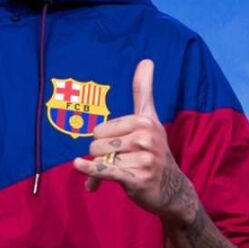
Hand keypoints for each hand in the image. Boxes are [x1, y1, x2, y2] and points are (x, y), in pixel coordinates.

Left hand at [72, 59, 198, 225]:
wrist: (170, 187)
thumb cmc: (153, 149)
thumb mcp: (150, 117)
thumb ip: (143, 90)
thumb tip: (146, 60)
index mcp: (145, 120)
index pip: (100, 129)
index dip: (103, 140)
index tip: (119, 145)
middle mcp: (146, 138)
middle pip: (97, 144)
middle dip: (101, 155)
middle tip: (121, 161)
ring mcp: (144, 159)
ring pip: (100, 159)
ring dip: (103, 169)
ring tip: (121, 172)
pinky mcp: (138, 178)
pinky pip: (106, 171)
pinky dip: (90, 170)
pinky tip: (78, 165)